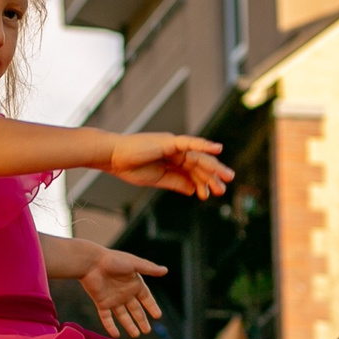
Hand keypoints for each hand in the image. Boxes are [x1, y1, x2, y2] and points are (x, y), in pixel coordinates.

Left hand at [82, 248, 168, 337]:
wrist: (90, 262)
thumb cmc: (113, 260)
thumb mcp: (133, 264)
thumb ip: (148, 268)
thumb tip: (165, 270)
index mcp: (134, 283)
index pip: (146, 298)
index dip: (152, 307)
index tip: (158, 316)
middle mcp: (124, 293)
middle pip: (135, 309)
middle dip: (141, 320)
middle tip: (147, 331)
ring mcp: (113, 299)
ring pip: (123, 316)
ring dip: (129, 325)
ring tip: (136, 335)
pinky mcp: (101, 303)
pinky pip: (106, 317)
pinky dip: (110, 326)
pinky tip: (116, 335)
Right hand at [106, 131, 232, 199]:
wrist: (112, 157)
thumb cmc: (129, 167)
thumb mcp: (156, 180)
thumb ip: (176, 183)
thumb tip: (194, 190)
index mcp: (171, 161)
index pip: (192, 172)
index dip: (201, 184)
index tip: (206, 197)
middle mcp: (175, 151)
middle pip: (198, 164)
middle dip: (212, 177)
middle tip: (223, 190)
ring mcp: (173, 145)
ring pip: (198, 156)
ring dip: (212, 167)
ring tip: (225, 178)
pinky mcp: (169, 141)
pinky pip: (190, 142)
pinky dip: (204, 145)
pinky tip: (217, 149)